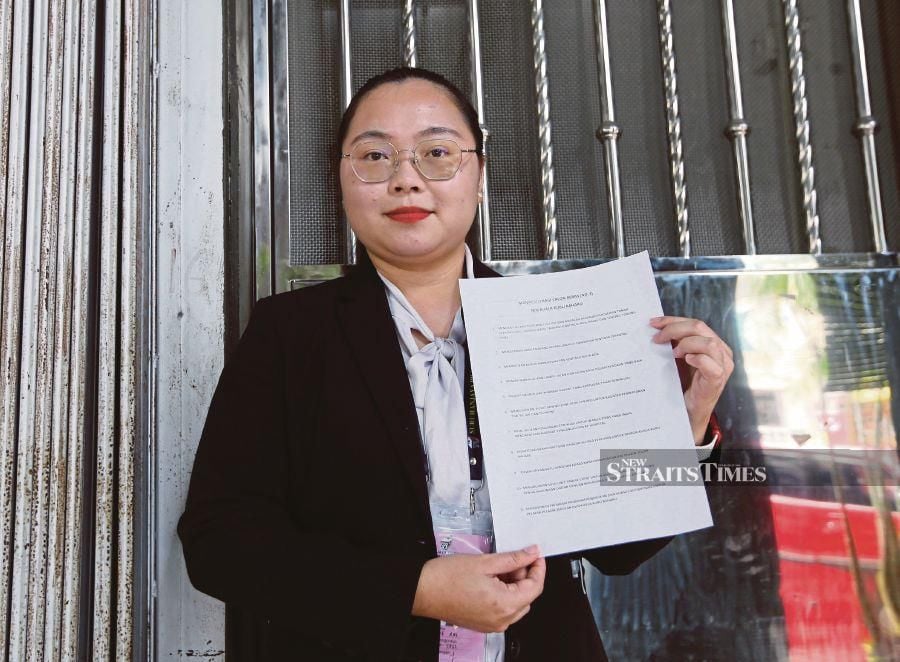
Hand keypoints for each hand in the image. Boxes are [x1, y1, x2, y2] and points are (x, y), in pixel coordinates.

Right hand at [411, 545, 545, 632]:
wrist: (423, 590)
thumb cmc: (447, 578)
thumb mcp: (485, 562)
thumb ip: (513, 558)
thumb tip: (531, 553)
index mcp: (504, 604)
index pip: (535, 587)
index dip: (538, 568)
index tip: (536, 555)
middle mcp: (501, 620)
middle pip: (527, 596)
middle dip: (524, 575)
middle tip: (515, 557)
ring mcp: (492, 624)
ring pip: (516, 603)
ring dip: (514, 585)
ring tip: (499, 567)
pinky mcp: (484, 624)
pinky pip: (503, 610)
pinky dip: (504, 594)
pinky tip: (492, 579)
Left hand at [650, 316, 733, 443]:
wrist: (689, 410)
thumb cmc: (684, 384)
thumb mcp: (679, 358)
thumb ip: (675, 343)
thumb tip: (655, 328)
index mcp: (714, 343)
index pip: (695, 323)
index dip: (673, 320)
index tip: (653, 322)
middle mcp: (721, 351)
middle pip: (700, 327)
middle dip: (674, 329)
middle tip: (657, 338)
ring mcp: (723, 365)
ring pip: (708, 342)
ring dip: (686, 344)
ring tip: (673, 353)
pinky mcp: (718, 379)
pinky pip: (711, 364)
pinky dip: (697, 359)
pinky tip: (685, 360)